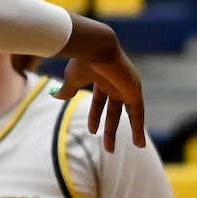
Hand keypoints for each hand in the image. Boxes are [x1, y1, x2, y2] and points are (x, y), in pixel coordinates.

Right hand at [55, 14, 144, 149]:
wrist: (96, 48)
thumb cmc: (82, 61)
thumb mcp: (72, 79)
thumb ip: (67, 89)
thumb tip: (56, 96)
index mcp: (102, 79)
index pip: (99, 102)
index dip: (96, 117)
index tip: (92, 132)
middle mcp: (116, 84)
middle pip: (114, 111)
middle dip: (110, 129)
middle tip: (108, 147)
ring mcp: (126, 88)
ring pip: (128, 114)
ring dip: (126, 132)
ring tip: (122, 149)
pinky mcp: (134, 92)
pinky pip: (138, 114)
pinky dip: (139, 128)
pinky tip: (139, 144)